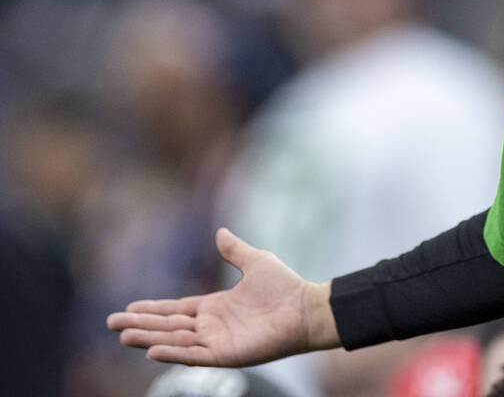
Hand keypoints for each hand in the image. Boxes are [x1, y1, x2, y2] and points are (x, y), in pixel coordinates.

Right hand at [106, 228, 339, 365]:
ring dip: (149, 339)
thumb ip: (234, 250)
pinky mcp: (226, 355)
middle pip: (168, 326)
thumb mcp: (256, 261)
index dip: (151, 310)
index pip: (175, 309)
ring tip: (123, 336)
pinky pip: (195, 356)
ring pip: (175, 341)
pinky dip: (174, 354)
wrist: (306, 308)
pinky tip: (153, 351)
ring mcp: (217, 342)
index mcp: (215, 306)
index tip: (127, 309)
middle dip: (140, 325)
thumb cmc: (285, 286)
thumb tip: (219, 232)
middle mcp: (211, 326)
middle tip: (111, 325)